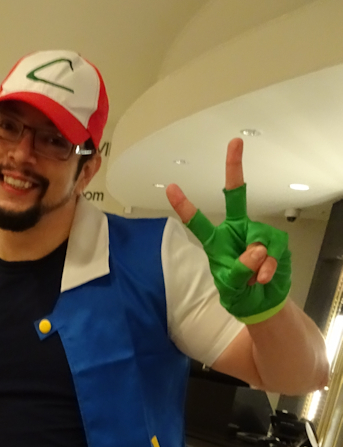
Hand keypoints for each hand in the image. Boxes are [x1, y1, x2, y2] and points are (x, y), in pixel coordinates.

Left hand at [166, 138, 290, 322]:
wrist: (261, 303)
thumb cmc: (238, 294)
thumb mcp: (230, 287)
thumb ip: (238, 270)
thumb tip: (255, 249)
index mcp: (216, 240)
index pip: (197, 221)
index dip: (184, 205)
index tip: (171, 187)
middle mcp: (235, 231)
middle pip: (235, 196)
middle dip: (234, 168)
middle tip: (234, 143)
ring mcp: (256, 233)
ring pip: (257, 238)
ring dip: (256, 264)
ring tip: (253, 279)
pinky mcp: (276, 241)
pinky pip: (272, 250)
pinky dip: (268, 268)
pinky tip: (263, 278)